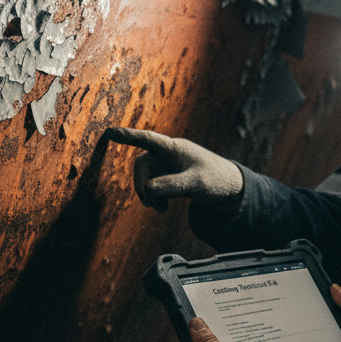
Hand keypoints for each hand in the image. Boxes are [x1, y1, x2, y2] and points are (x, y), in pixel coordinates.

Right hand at [104, 128, 243, 212]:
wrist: (230, 188)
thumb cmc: (216, 179)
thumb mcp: (196, 184)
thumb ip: (172, 186)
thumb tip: (148, 191)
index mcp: (174, 148)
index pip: (148, 139)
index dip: (128, 136)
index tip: (110, 132)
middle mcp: (167, 154)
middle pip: (141, 165)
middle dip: (141, 184)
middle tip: (150, 203)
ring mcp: (167, 166)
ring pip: (145, 178)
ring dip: (148, 194)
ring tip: (160, 209)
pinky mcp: (169, 177)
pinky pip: (152, 186)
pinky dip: (154, 197)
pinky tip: (163, 208)